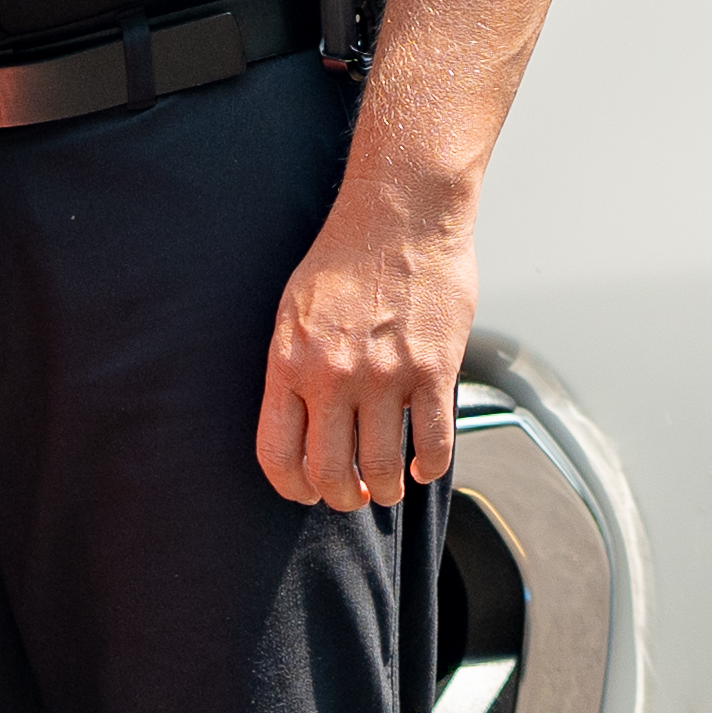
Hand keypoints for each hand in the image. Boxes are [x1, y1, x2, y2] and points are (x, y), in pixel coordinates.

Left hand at [255, 175, 465, 513]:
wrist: (401, 214)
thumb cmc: (346, 258)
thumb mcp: (293, 312)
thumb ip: (293, 369)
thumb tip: (300, 424)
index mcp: (289, 363)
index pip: (278, 454)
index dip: (293, 488)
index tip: (307, 492)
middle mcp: (332, 376)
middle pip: (330, 473)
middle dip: (342, 497)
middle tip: (354, 494)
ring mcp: (385, 375)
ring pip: (383, 468)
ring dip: (387, 489)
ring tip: (390, 486)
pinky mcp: (432, 369)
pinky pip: (433, 443)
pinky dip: (429, 468)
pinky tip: (424, 466)